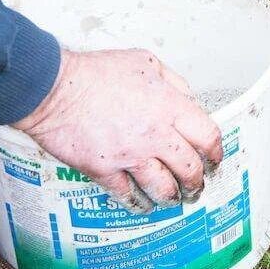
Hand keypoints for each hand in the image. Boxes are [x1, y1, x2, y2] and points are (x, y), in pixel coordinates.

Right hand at [13, 49, 222, 213]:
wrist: (54, 87)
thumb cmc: (95, 72)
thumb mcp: (147, 62)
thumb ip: (173, 83)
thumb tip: (188, 100)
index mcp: (169, 107)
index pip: (207, 137)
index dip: (215, 152)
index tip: (215, 159)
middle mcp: (155, 134)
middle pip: (189, 168)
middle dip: (197, 181)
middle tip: (197, 185)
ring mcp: (130, 155)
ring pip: (163, 187)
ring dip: (172, 197)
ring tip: (175, 199)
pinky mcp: (104, 169)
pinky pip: (128, 195)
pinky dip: (138, 203)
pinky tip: (143, 205)